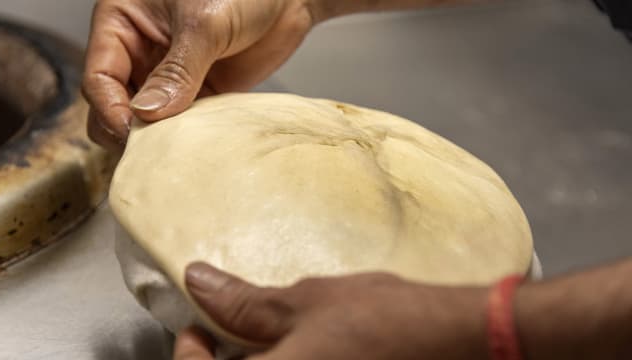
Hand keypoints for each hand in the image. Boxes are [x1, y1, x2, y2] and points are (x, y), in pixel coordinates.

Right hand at [83, 0, 315, 148]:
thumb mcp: (205, 23)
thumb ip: (177, 70)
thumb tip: (147, 113)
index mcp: (123, 22)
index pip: (99, 75)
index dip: (110, 108)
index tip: (131, 132)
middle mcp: (140, 51)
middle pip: (113, 103)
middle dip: (126, 128)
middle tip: (148, 150)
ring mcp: (167, 75)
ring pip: (145, 119)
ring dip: (154, 138)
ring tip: (172, 151)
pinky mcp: (197, 93)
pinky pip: (179, 123)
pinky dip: (182, 138)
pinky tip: (194, 146)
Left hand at [173, 262, 490, 359]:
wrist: (459, 344)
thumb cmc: (387, 322)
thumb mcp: (308, 302)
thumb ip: (245, 303)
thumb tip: (199, 283)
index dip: (189, 352)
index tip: (198, 326)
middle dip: (226, 359)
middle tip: (228, 332)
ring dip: (262, 359)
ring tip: (269, 335)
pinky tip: (306, 347)